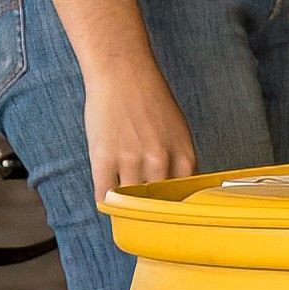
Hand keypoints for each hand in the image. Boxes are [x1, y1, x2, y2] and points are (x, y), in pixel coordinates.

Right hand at [84, 63, 196, 202]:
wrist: (124, 73)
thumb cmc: (151, 99)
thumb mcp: (178, 130)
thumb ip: (179, 160)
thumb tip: (179, 190)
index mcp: (184, 154)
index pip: (184, 197)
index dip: (175, 207)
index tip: (169, 214)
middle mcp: (160, 160)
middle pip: (157, 203)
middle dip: (151, 210)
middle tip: (145, 216)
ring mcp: (131, 160)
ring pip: (130, 202)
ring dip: (127, 207)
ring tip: (127, 208)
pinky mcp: (104, 158)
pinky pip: (105, 195)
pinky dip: (107, 202)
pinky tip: (109, 201)